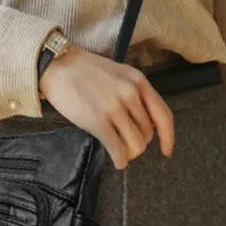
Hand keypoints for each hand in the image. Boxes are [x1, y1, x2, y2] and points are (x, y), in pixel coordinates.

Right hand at [38, 44, 174, 168]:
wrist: (57, 66)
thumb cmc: (85, 71)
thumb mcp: (119, 74)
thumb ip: (135, 93)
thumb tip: (144, 123)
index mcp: (138, 81)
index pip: (163, 115)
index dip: (168, 137)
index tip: (167, 150)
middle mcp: (130, 93)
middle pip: (148, 133)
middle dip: (138, 142)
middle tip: (124, 141)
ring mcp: (115, 107)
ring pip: (136, 144)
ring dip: (129, 152)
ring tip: (118, 150)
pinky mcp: (98, 120)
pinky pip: (118, 150)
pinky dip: (120, 160)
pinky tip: (116, 160)